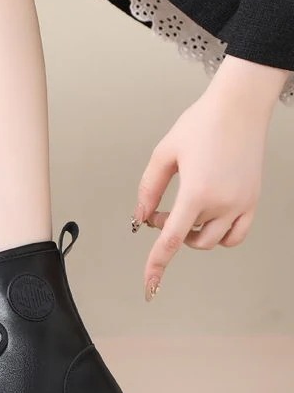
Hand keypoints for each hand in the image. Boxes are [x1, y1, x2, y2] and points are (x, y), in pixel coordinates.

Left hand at [132, 88, 272, 300]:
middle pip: (189, 241)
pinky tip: (206, 219)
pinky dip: (219, 236)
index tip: (149, 285)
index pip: (171, 241)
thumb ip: (148, 190)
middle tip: (159, 212)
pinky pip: (236, 235)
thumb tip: (140, 217)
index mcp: (197, 193)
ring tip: (183, 212)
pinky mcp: (253, 200)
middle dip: (170, 233)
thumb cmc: (201, 125)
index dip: (157, 265)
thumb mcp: (163, 155)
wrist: (238, 107)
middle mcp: (222, 203)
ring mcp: (241, 204)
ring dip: (192, 235)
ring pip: (213, 241)